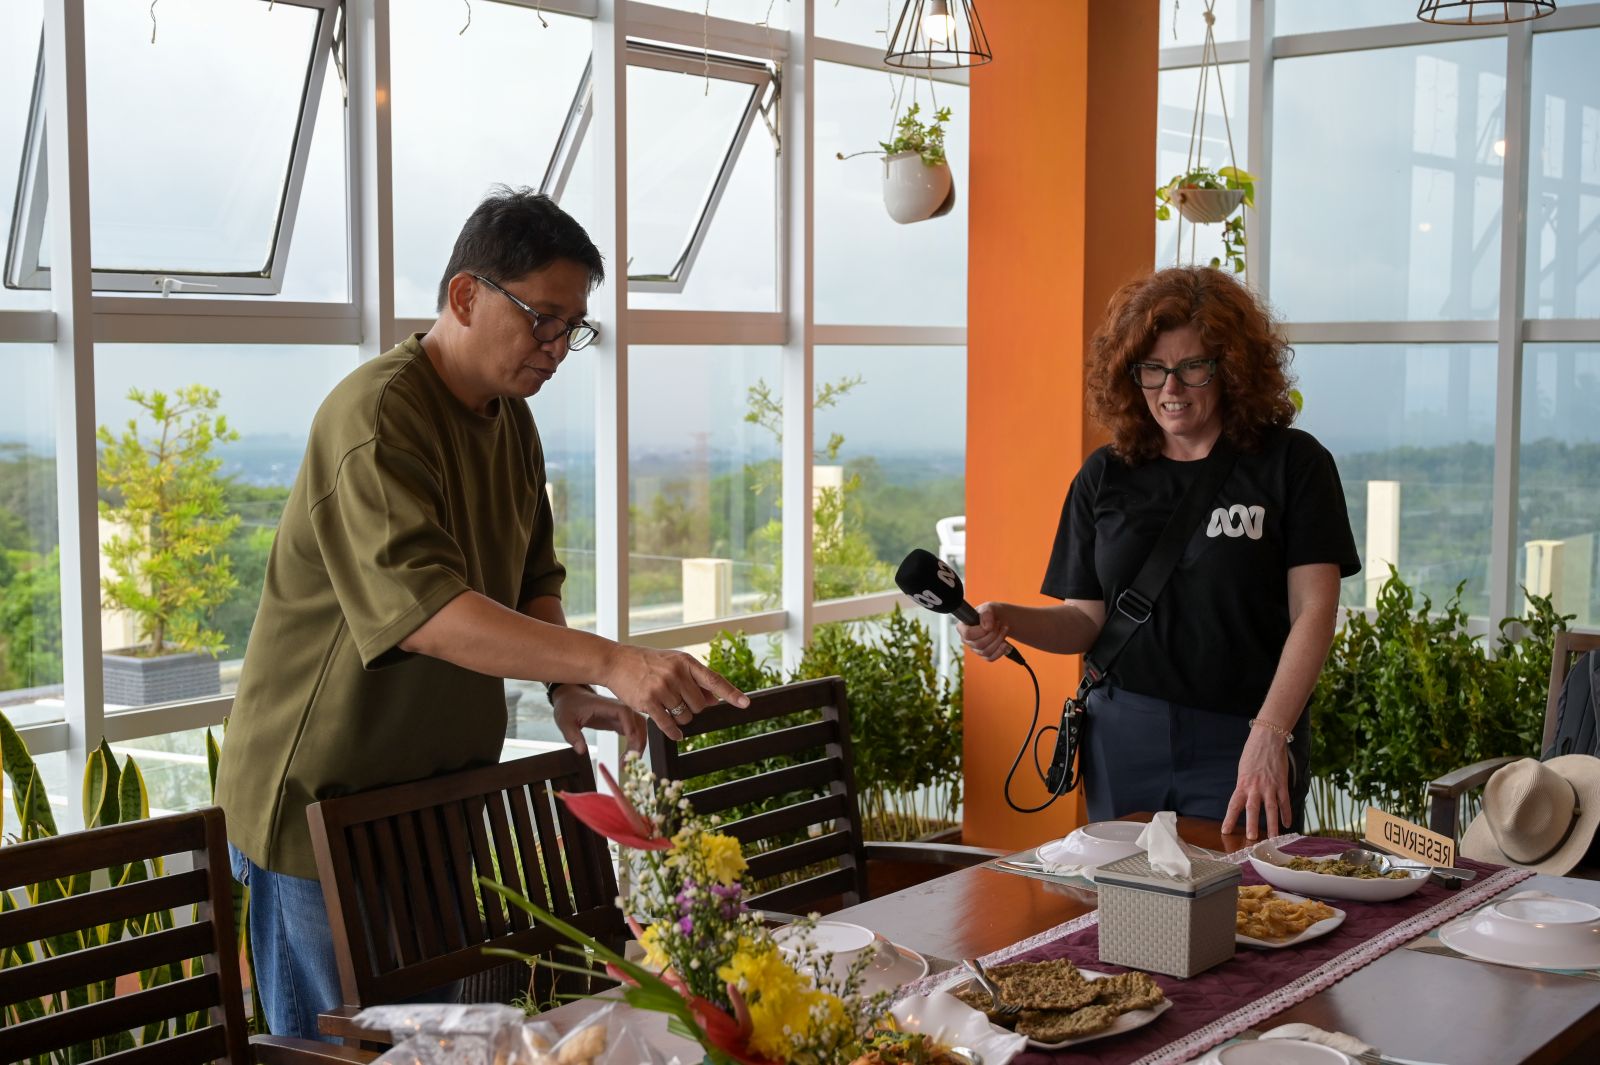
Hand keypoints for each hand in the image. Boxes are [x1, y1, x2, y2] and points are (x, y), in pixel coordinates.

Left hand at [551, 686, 646, 755]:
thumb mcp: (565, 721)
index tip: (631, 740)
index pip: (624, 712)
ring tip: (628, 762)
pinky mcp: (619, 722)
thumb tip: (581, 751)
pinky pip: (633, 732)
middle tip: (631, 759)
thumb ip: (572, 736)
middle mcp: (617, 709)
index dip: (630, 725)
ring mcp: (620, 716)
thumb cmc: (568, 707)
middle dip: (638, 740)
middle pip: (638, 721)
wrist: (571, 697)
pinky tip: (627, 757)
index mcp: (605, 706)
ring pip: (639, 728)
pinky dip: (633, 745)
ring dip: (638, 744)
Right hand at [601, 645, 750, 740]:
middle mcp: (676, 674)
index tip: (745, 704)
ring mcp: (662, 688)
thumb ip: (694, 680)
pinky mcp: (648, 702)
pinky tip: (676, 735)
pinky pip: (669, 725)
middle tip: (679, 700)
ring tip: (668, 706)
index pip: (713, 680)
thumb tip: (714, 699)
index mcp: (685, 662)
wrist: (616, 662)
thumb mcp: (673, 664)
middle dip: (693, 708)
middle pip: (700, 705)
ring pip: (686, 716)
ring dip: (681, 717)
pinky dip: (674, 732)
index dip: (731, 693)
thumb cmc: (648, 663)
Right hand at [956, 602, 1012, 661]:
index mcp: (963, 627)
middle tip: (1000, 624)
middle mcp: (967, 640)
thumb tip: (988, 627)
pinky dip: (1000, 651)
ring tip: (1004, 629)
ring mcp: (975, 649)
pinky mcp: (984, 655)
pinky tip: (1005, 643)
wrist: (1000, 620)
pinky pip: (990, 658)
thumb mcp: (988, 608)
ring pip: (986, 651)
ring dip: (999, 640)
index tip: (991, 624)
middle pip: (979, 644)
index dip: (981, 631)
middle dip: (994, 634)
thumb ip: (986, 614)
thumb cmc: (990, 613)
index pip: (968, 634)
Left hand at [1222, 725, 1292, 839]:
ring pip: (1271, 809)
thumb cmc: (1253, 753)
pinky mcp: (1282, 784)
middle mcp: (1255, 787)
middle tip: (1251, 838)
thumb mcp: (1243, 770)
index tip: (1225, 831)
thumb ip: (1244, 786)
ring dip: (1272, 825)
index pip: (1234, 805)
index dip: (1229, 819)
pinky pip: (1285, 802)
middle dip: (1252, 824)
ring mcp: (1270, 786)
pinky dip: (1286, 814)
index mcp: (1242, 784)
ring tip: (1273, 838)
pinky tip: (1287, 824)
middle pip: (1252, 809)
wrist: (1268, 738)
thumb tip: (1245, 801)